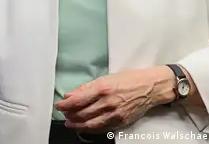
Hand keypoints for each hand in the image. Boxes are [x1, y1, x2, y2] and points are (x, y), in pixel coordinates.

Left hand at [56, 67, 177, 131]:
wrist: (150, 87)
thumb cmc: (129, 80)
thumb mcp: (105, 78)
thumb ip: (86, 88)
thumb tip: (70, 95)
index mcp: (101, 89)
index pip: (77, 100)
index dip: (65, 105)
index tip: (59, 106)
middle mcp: (107, 102)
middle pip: (81, 114)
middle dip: (69, 115)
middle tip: (64, 114)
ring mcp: (114, 114)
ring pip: (90, 124)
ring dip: (77, 125)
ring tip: (70, 123)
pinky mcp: (121, 122)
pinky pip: (101, 129)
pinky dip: (90, 129)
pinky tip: (84, 127)